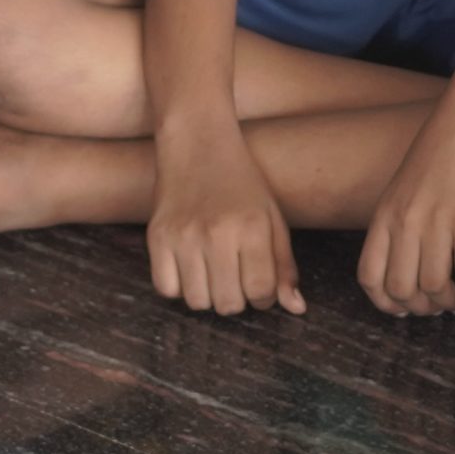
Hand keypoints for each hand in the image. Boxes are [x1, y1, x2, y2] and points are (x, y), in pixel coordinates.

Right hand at [147, 117, 304, 315]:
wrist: (198, 144)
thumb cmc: (241, 182)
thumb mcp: (272, 216)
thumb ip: (284, 264)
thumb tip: (297, 309)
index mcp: (252, 226)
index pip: (261, 291)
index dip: (264, 297)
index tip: (260, 285)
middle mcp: (217, 234)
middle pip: (229, 304)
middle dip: (238, 298)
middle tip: (236, 275)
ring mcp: (183, 237)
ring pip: (197, 302)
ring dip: (209, 294)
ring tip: (214, 269)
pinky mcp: (156, 238)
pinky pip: (166, 290)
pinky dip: (179, 286)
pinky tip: (190, 265)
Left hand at [357, 90, 454, 316]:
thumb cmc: (447, 141)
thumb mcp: (409, 180)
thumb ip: (402, 216)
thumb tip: (408, 257)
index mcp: (387, 211)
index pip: (369, 275)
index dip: (385, 303)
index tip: (403, 310)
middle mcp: (407, 219)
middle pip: (402, 289)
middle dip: (421, 308)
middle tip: (439, 307)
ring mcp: (438, 217)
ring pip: (435, 286)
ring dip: (449, 303)